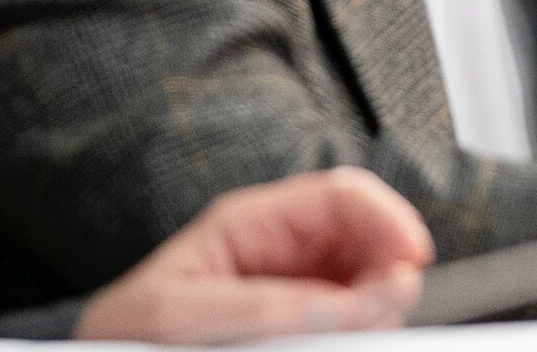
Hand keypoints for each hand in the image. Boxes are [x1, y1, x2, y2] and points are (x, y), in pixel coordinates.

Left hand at [73, 167, 433, 344]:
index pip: (342, 197)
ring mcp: (296, 294)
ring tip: (362, 333)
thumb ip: (263, 306)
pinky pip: (350, 321)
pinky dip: (361, 330)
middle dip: (389, 270)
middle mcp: (282, 254)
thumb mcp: (178, 314)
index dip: (387, 219)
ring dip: (378, 307)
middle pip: (368, 241)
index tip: (413, 259)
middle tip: (391, 310)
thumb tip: (348, 305)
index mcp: (251, 224)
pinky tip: (349, 340)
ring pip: (369, 285)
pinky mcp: (300, 329)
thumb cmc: (123, 339)